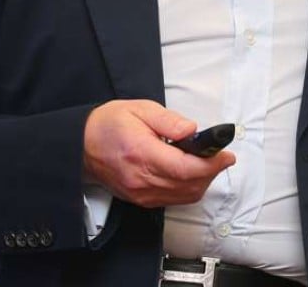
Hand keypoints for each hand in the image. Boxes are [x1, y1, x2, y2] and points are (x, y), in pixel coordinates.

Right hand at [82, 99, 234, 207]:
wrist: (81, 145)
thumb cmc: (109, 124)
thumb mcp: (140, 109)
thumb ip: (169, 121)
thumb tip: (193, 130)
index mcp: (142, 154)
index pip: (186, 168)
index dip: (211, 164)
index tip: (226, 154)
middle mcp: (142, 179)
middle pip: (189, 185)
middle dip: (212, 171)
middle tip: (221, 156)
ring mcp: (141, 193)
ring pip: (184, 196)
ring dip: (202, 181)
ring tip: (208, 162)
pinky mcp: (140, 199)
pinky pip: (173, 199)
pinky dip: (189, 188)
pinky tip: (191, 172)